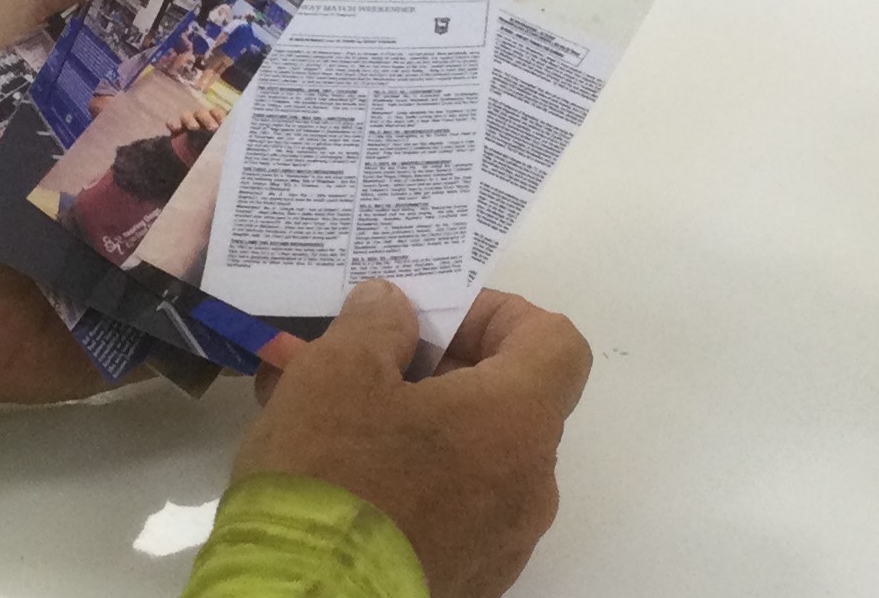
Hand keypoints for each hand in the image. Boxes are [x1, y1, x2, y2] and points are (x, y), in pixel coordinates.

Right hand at [231, 281, 591, 597]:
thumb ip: (375, 323)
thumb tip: (394, 309)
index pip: (554, 343)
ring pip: (465, 457)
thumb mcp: (337, 371)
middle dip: (431, 368)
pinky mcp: (461, 581)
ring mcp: (498, 544)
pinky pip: (446, 509)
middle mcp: (527, 487)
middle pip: (504, 401)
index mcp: (516, 423)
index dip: (498, 315)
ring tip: (324, 412)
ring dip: (407, 422)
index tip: (431, 317)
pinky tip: (333, 473)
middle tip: (360, 358)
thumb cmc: (333, 478)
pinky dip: (403, 478)